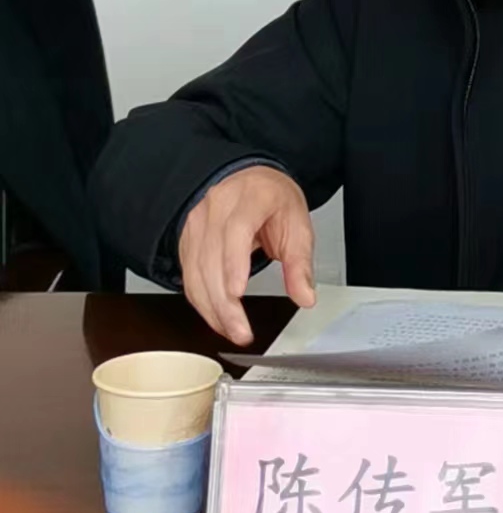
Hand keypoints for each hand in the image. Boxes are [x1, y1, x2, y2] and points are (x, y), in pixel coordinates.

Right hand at [178, 165, 315, 346]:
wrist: (248, 181)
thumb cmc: (272, 199)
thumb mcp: (298, 224)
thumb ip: (301, 263)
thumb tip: (305, 296)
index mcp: (250, 197)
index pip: (237, 230)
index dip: (233, 264)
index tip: (237, 293)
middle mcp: (217, 208)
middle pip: (212, 259)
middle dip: (224, 302)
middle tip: (242, 331)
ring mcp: (197, 224)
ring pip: (196, 273)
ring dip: (212, 309)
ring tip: (233, 331)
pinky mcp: (187, 242)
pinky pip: (189, 278)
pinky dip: (202, 303)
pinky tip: (218, 318)